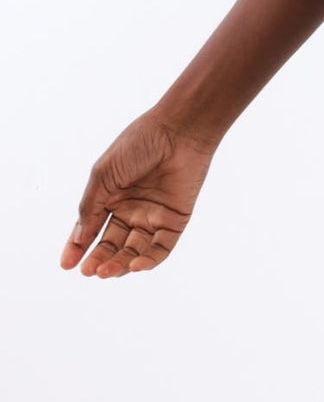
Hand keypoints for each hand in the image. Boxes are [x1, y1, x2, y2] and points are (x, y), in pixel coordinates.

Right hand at [59, 110, 217, 276]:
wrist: (178, 131)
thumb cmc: (139, 144)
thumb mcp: (104, 175)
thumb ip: (90, 207)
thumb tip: (78, 239)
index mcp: (111, 196)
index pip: (91, 229)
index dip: (78, 247)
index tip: (66, 264)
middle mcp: (131, 209)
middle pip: (112, 244)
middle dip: (98, 259)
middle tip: (87, 271)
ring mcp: (153, 216)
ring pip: (134, 250)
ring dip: (119, 264)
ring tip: (105, 271)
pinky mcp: (175, 220)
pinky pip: (161, 248)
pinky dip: (148, 260)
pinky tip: (133, 265)